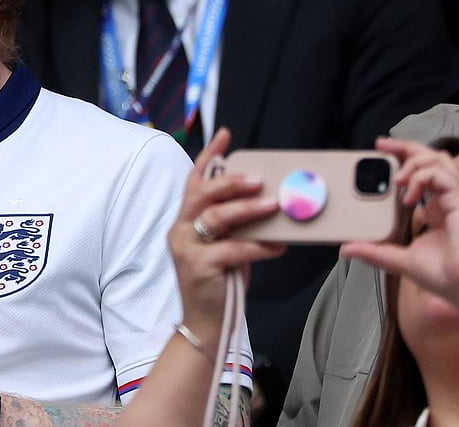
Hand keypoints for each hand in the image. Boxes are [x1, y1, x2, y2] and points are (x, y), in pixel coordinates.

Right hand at [169, 128, 284, 341]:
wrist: (206, 322)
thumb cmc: (220, 281)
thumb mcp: (226, 245)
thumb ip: (235, 225)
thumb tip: (268, 202)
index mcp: (186, 220)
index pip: (194, 181)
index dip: (209, 156)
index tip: (227, 136)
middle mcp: (181, 229)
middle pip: (203, 194)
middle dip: (232, 182)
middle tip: (260, 179)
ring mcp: (186, 248)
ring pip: (216, 218)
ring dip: (247, 209)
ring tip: (275, 206)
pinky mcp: (198, 267)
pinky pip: (232, 249)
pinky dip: (258, 246)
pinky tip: (277, 247)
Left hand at [342, 137, 458, 314]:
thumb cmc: (445, 276)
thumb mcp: (400, 259)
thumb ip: (374, 251)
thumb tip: (346, 248)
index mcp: (436, 208)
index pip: (423, 172)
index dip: (404, 160)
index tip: (381, 156)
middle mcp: (447, 199)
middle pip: (431, 158)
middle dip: (405, 148)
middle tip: (381, 145)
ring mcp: (456, 198)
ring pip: (438, 160)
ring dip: (413, 160)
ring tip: (394, 176)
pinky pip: (440, 174)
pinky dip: (421, 178)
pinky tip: (407, 195)